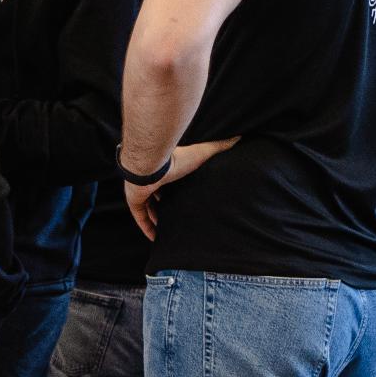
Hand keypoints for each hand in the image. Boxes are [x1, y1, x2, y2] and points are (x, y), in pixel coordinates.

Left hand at [120, 139, 237, 239]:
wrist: (153, 163)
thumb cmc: (178, 157)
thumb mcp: (204, 152)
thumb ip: (220, 146)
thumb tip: (240, 138)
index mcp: (167, 169)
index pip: (172, 181)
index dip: (178, 189)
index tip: (188, 197)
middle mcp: (153, 180)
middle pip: (160, 195)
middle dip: (167, 205)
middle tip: (179, 217)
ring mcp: (142, 191)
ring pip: (149, 208)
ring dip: (158, 218)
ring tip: (170, 231)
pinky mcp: (135, 201)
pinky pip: (140, 219)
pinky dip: (147, 229)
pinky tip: (155, 238)